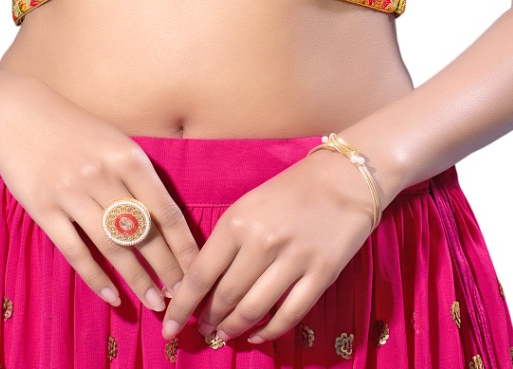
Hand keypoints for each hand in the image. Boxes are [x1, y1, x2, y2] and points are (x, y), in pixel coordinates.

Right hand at [0, 73, 200, 311]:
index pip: (165, 210)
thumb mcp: (114, 140)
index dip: (184, 246)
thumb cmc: (75, 128)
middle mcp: (102, 174)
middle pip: (143, 233)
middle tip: (181, 297)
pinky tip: (113, 297)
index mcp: (128, 156)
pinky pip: (76, 251)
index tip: (197, 270)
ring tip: (155, 303)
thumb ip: (138, 174)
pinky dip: (97, 278)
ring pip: (113, 247)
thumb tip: (169, 220)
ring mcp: (71, 192)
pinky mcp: (43, 208)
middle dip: (166, 269)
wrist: (19, 112)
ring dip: (137, 279)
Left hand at [161, 150, 374, 345]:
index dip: (182, 306)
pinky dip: (270, 332)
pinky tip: (258, 334)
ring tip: (224, 334)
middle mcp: (262, 242)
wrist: (344, 177)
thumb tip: (203, 284)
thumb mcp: (248, 206)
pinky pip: (289, 315)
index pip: (201, 275)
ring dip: (234, 328)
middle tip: (201, 330)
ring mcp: (294, 260)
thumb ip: (226, 242)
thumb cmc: (290, 190)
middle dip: (208, 320)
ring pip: (254, 310)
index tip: (169, 325)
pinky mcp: (321, 275)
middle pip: (225, 297)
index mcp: (238, 221)